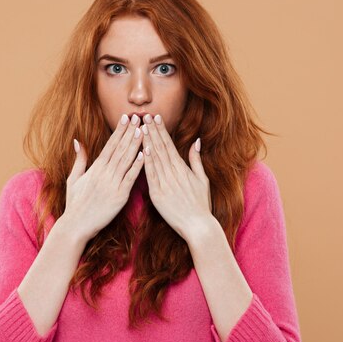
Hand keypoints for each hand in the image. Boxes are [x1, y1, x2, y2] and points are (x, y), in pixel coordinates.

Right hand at [63, 113, 143, 241]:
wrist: (76, 225)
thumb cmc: (75, 203)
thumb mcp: (73, 179)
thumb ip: (79, 160)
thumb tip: (77, 141)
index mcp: (95, 168)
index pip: (110, 145)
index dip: (119, 130)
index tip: (126, 118)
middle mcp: (104, 173)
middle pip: (120, 149)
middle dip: (130, 132)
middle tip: (139, 118)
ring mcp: (112, 184)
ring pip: (126, 160)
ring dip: (136, 144)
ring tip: (144, 130)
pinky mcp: (120, 196)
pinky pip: (130, 178)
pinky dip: (137, 166)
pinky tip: (144, 155)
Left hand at [140, 113, 211, 241]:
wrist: (198, 226)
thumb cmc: (201, 204)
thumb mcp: (202, 180)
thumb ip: (196, 160)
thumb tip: (196, 141)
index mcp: (182, 169)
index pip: (169, 145)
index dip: (161, 130)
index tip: (155, 117)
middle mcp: (173, 173)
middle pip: (160, 148)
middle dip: (152, 131)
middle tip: (144, 116)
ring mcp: (165, 183)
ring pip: (154, 159)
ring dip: (147, 142)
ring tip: (139, 128)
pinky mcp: (158, 195)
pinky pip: (150, 176)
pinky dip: (146, 163)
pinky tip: (141, 151)